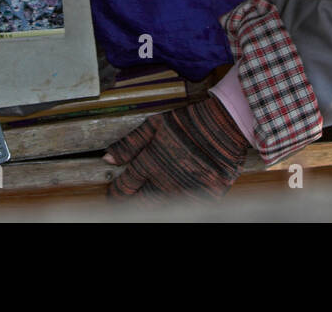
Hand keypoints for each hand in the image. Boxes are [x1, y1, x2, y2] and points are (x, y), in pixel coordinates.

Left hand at [103, 94, 248, 200]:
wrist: (225, 125)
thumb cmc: (189, 122)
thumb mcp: (155, 126)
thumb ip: (129, 144)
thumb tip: (107, 158)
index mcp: (149, 164)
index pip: (124, 188)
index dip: (116, 193)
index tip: (114, 193)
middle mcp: (164, 182)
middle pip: (139, 204)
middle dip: (131, 203)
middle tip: (130, 199)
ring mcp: (184, 192)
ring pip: (160, 209)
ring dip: (153, 204)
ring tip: (153, 195)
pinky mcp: (203, 197)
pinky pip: (186, 208)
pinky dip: (178, 204)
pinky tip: (177, 195)